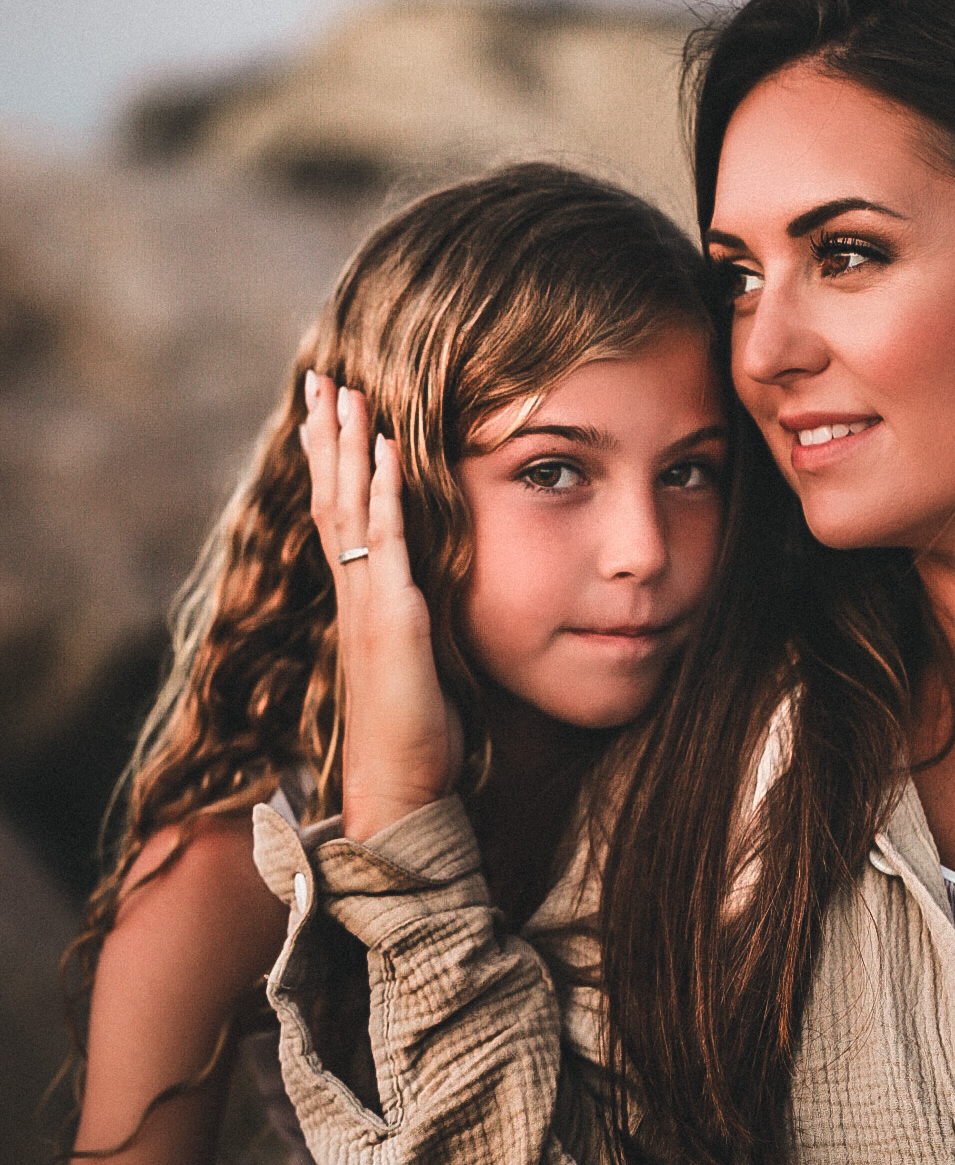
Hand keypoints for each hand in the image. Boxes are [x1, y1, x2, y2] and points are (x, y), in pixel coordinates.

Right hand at [302, 372, 463, 842]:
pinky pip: (387, 537)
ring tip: (344, 389)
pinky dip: (386, 487)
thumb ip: (411, 621)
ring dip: (348, 444)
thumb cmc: (413, 734)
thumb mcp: (414, 661)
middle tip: (321, 377)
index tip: (328, 411)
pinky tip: (388, 444)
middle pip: (332, 495)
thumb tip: (421, 595)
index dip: (332, 461)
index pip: (338, 514)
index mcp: (360, 599)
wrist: (401, 787)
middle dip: (327, 434)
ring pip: (350, 505)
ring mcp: (367, 600)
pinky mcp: (390, 614)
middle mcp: (354, 591)